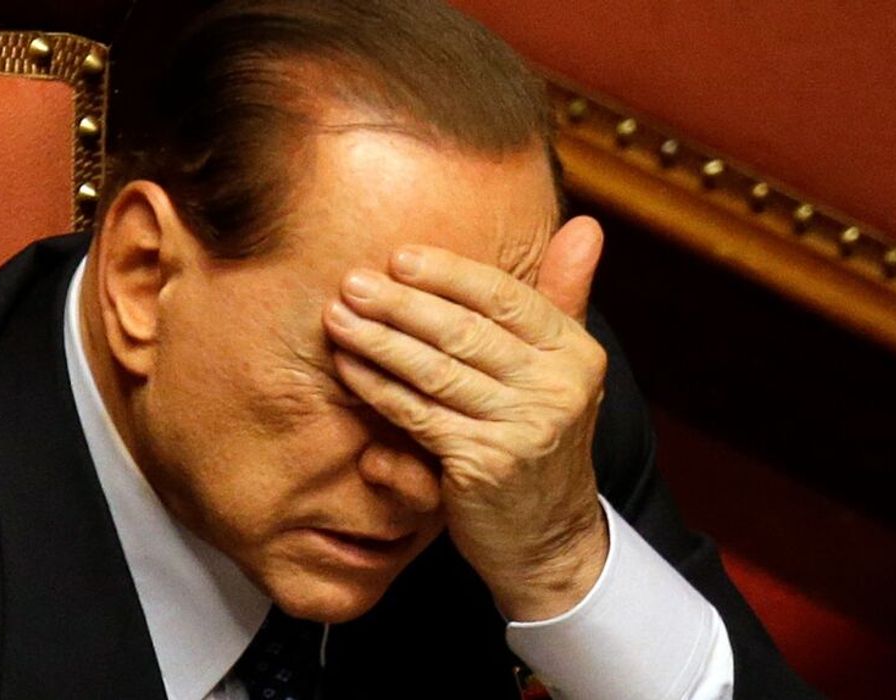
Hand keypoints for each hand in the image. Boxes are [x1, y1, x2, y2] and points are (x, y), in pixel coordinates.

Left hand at [322, 217, 608, 619]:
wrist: (548, 539)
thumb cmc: (539, 441)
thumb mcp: (563, 370)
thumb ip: (563, 297)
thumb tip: (586, 225)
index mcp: (574, 352)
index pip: (505, 298)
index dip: (449, 274)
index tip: (400, 257)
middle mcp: (557, 388)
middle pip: (464, 332)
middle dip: (400, 304)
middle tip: (352, 282)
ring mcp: (522, 429)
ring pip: (435, 372)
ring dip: (378, 341)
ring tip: (337, 317)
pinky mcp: (484, 466)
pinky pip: (418, 415)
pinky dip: (378, 389)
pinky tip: (349, 366)